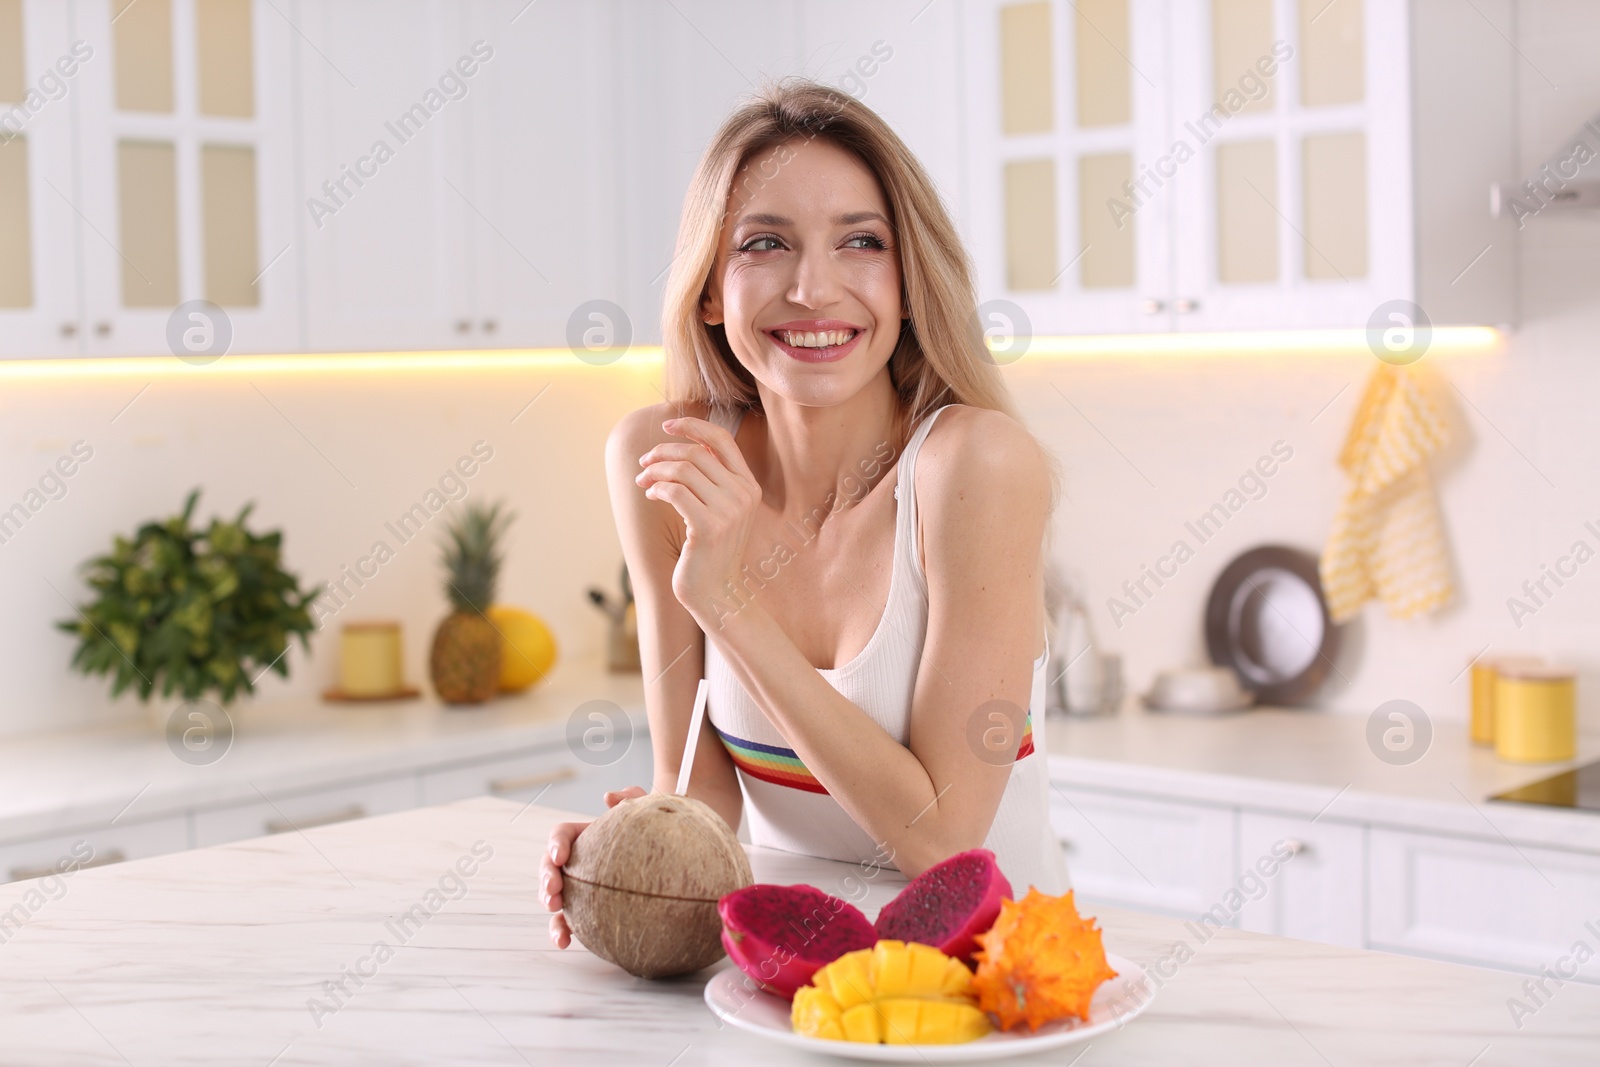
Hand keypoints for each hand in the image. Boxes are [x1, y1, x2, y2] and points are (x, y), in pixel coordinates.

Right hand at [541, 785, 646, 947]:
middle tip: (553, 890)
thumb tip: (609, 797)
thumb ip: (632, 797)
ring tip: (554, 912)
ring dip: (548, 904)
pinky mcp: (587, 912)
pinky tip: (566, 942)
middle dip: (545, 878)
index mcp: (586, 836)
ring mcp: (581, 888)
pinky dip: (562, 932)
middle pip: (550, 867)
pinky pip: (570, 923)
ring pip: (554, 896)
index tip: (560, 855)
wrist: (673, 859)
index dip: (556, 843)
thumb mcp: (647, 810)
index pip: (562, 835)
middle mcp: (579, 862)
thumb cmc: (655, 831)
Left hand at [635, 417, 760, 621]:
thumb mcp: (719, 509)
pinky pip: (674, 492)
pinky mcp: (708, 528)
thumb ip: (710, 478)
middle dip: (662, 452)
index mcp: (749, 485)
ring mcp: (729, 512)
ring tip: (642, 481)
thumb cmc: (711, 549)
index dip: (693, 426)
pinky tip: (650, 495)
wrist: (716, 591)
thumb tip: (681, 445)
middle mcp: (743, 495)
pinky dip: (656, 489)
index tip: (667, 426)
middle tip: (644, 463)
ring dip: (654, 471)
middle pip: (695, 453)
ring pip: (682, 470)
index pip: (722, 439)